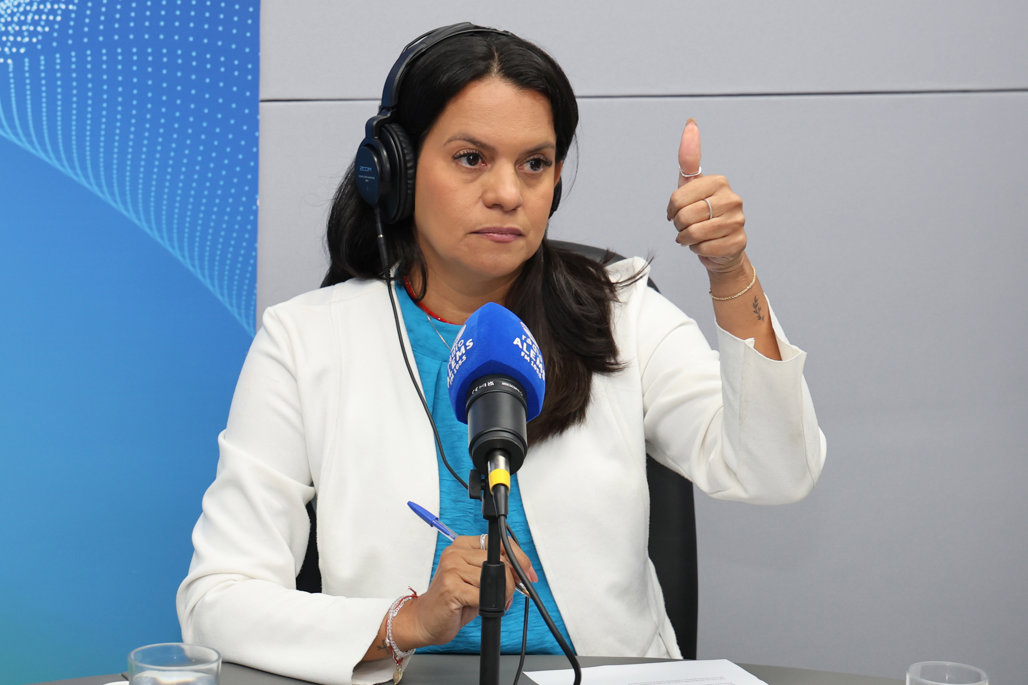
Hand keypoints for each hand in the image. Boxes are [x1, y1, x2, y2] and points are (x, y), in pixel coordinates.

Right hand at [398, 535, 536, 647]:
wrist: (424, 620)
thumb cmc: (452, 602)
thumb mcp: (476, 581)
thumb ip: (495, 571)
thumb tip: (522, 571)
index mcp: (462, 545)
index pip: (498, 542)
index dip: (518, 557)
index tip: (528, 572)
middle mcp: (455, 553)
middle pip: (499, 561)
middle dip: (511, 581)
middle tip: (510, 595)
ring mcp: (451, 568)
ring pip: (493, 579)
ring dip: (500, 595)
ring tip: (490, 603)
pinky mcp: (451, 587)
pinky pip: (482, 595)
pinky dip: (487, 605)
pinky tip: (479, 607)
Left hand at [666, 119, 746, 273]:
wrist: (721, 246)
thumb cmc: (704, 214)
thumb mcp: (691, 186)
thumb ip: (689, 158)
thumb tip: (690, 123)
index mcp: (719, 182)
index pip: (678, 198)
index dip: (672, 209)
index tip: (676, 211)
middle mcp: (732, 199)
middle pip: (685, 217)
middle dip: (679, 226)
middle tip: (687, 226)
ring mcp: (738, 221)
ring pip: (694, 233)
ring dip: (687, 238)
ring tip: (694, 235)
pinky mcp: (738, 242)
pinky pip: (703, 248)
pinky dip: (698, 250)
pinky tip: (706, 244)